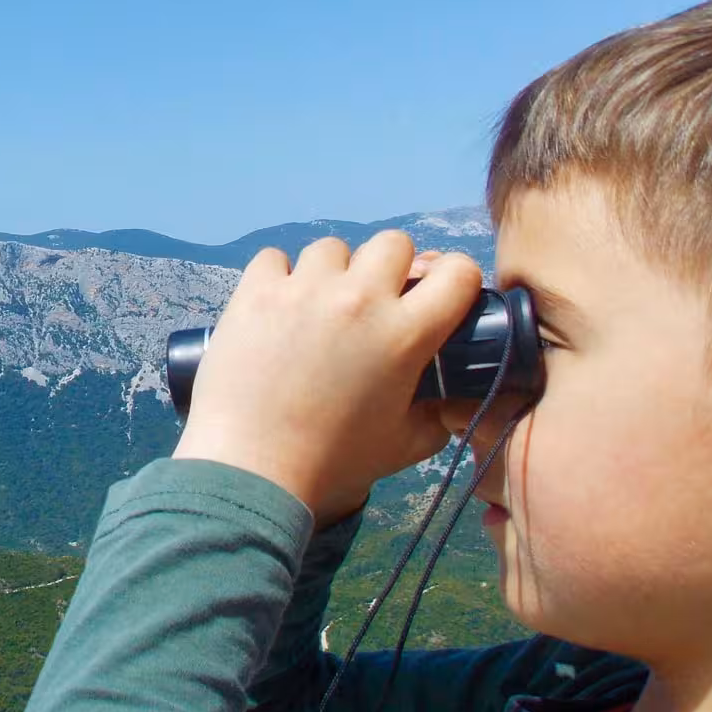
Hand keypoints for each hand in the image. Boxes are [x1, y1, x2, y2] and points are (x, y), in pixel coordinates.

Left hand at [172, 231, 480, 526]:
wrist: (253, 468)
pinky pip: (275, 257)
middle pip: (393, 243)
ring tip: (316, 309)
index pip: (457, 272)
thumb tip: (447, 395)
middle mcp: (359, 298)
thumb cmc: (334, 461)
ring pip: (332, 248)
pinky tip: (275, 307)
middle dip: (390, 269)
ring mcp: (304, 289)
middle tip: (371, 305)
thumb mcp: (406, 444)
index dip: (454, 280)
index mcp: (405, 332)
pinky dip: (279, 277)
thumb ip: (437, 412)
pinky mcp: (255, 291)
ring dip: (332, 273)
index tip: (436, 297)